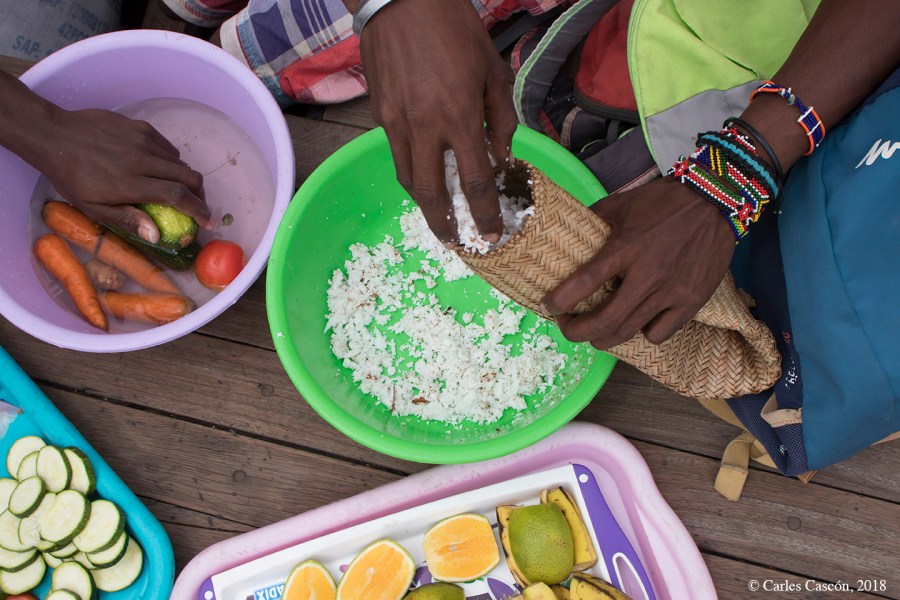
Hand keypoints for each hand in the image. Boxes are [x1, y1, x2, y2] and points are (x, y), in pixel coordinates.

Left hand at [37, 108, 210, 242]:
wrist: (54, 136)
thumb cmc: (71, 177)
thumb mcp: (92, 207)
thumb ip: (127, 219)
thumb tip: (155, 236)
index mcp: (132, 183)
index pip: (178, 196)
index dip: (199, 210)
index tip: (208, 221)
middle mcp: (143, 160)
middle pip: (189, 177)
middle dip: (200, 194)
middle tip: (196, 205)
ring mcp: (143, 140)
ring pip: (180, 162)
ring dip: (184, 179)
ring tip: (176, 188)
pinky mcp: (140, 127)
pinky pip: (167, 147)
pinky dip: (171, 160)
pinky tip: (159, 168)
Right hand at [359, 0, 517, 244]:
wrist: (401, 1)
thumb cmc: (455, 30)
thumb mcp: (492, 71)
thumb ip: (501, 119)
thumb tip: (502, 157)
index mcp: (459, 115)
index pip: (475, 181)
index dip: (484, 214)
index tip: (491, 235)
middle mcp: (425, 126)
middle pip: (432, 195)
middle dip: (445, 227)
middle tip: (457, 243)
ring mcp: (396, 123)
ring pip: (409, 180)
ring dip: (425, 204)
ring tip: (440, 215)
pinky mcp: (379, 115)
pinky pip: (397, 155)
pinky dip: (412, 173)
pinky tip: (426, 173)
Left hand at [541, 177, 734, 348]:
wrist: (716, 200)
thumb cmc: (664, 201)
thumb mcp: (622, 203)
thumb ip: (593, 219)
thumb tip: (565, 232)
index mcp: (626, 247)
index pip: (585, 282)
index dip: (560, 301)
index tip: (547, 308)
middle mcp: (648, 274)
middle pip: (605, 320)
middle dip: (577, 332)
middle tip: (567, 328)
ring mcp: (672, 291)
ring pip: (629, 332)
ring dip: (603, 338)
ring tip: (595, 334)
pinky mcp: (692, 301)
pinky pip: (660, 333)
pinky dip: (643, 333)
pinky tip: (638, 322)